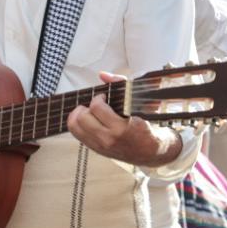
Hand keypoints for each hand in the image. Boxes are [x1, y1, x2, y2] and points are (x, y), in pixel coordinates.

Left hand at [67, 72, 182, 166]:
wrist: (151, 151)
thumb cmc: (147, 128)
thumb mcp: (140, 105)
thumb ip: (121, 86)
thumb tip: (104, 75)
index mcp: (121, 128)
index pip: (97, 108)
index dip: (98, 98)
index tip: (104, 97)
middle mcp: (108, 139)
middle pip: (82, 118)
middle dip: (86, 107)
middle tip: (94, 104)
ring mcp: (100, 146)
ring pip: (75, 127)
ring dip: (78, 115)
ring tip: (88, 112)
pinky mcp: (96, 149)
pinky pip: (77, 134)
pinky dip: (79, 125)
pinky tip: (88, 121)